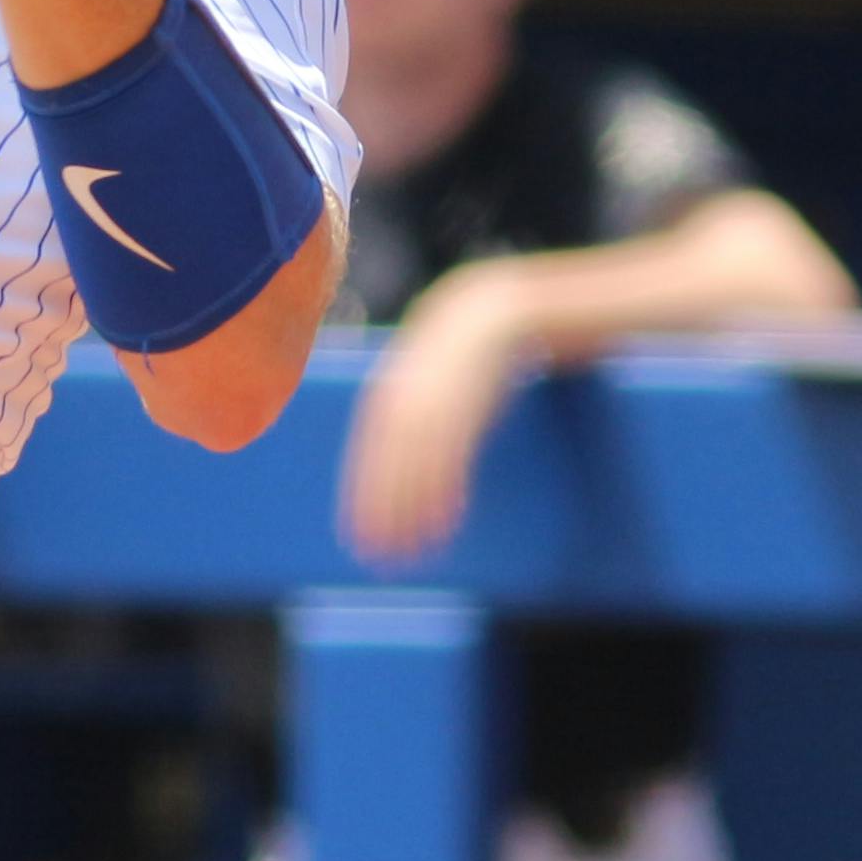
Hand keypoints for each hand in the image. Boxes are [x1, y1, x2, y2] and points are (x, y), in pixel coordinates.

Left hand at [341, 262, 533, 565]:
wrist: (504, 304)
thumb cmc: (467, 346)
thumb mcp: (430, 373)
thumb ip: (410, 408)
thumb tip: (396, 457)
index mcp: (393, 385)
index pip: (369, 448)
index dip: (362, 491)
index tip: (357, 531)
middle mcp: (408, 391)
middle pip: (386, 459)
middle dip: (379, 509)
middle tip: (377, 556)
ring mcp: (440, 395)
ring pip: (417, 461)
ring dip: (411, 509)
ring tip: (411, 551)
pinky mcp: (473, 401)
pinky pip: (454, 453)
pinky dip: (445, 489)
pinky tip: (444, 523)